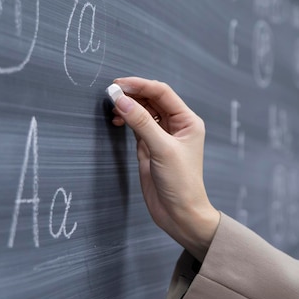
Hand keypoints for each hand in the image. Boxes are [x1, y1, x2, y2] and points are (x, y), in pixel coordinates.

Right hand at [111, 77, 219, 261]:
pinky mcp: (150, 147)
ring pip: (143, 111)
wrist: (179, 214)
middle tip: (111, 93)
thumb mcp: (162, 150)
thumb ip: (141, 123)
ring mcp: (162, 136)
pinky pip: (136, 126)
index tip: (119, 84)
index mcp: (187, 121)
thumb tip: (122, 100)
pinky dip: (126, 119)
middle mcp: (176, 125)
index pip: (162, 93)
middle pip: (152, 100)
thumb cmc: (181, 184)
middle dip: (132, 94)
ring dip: (128, 106)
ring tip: (112, 106)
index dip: (140, 85)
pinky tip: (117, 119)